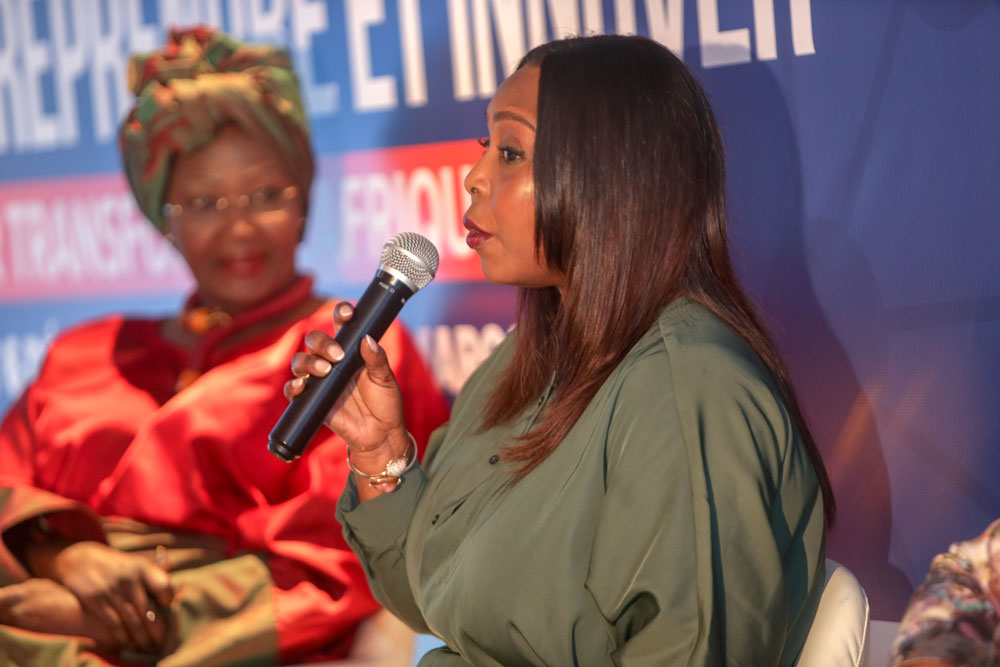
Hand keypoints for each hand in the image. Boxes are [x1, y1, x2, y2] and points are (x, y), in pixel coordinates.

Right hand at [0, 578, 165, 651]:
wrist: (81, 559)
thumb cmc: (119, 567)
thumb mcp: (137, 563)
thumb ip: (156, 576)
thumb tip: (175, 596)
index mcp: (143, 567)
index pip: (164, 587)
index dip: (168, 602)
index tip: (168, 612)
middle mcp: (129, 579)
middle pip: (149, 611)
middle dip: (157, 631)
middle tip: (162, 643)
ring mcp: (111, 590)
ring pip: (132, 622)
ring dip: (141, 638)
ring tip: (148, 648)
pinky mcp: (95, 600)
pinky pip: (113, 624)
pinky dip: (123, 637)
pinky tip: (128, 643)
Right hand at [285, 301, 408, 455]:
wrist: (380, 434)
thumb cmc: (385, 403)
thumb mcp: (386, 380)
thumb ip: (377, 359)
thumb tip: (367, 339)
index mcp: (351, 351)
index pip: (341, 325)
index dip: (341, 313)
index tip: (348, 313)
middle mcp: (332, 362)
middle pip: (314, 341)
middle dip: (322, 342)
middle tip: (338, 356)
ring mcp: (320, 380)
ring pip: (300, 361)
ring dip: (308, 362)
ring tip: (325, 371)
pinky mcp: (312, 401)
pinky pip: (293, 390)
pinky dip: (293, 387)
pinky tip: (302, 387)